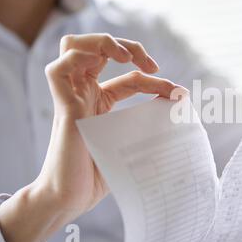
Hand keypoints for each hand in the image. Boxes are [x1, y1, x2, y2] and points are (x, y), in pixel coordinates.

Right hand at [0, 34, 185, 241]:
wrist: (71, 198)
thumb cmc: (98, 176)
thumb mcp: (131, 144)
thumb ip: (147, 128)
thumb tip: (182, 118)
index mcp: (100, 103)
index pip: (130, 78)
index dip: (156, 80)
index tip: (178, 93)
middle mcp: (84, 94)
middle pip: (99, 50)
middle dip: (129, 47)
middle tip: (152, 65)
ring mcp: (72, 97)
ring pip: (74, 47)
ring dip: (105, 42)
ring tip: (128, 57)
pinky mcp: (62, 106)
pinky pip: (59, 68)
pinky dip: (82, 55)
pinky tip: (110, 61)